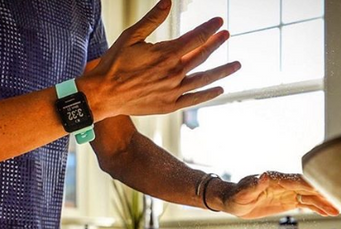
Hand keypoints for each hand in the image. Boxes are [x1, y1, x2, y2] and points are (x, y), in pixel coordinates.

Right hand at [78, 0, 240, 120]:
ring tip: (237, 65)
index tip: (218, 22)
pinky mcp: (169, 106)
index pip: (195, 38)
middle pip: (201, 56)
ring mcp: (173, 91)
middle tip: (226, 35)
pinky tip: (220, 89)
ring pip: (204, 79)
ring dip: (222, 71)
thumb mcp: (131, 36)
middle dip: (216, 43)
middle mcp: (174, 73)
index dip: (209, 28)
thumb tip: (168, 2)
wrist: (103, 95)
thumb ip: (152, 19)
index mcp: (166, 54)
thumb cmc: (114, 64)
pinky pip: (194, 100)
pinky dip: (208, 95)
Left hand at [216, 171, 339, 218]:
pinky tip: (328, 212)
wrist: (232, 202)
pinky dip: (316, 207)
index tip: (325, 189)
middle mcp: (284, 184)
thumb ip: (255, 185)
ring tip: (339, 210)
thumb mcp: (243, 193)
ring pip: (309, 196)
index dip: (311, 185)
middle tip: (339, 200)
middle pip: (308, 188)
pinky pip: (305, 203)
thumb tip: (264, 175)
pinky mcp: (287, 201)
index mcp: (275, 179)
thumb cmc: (235, 196)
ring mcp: (287, 192)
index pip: (297, 181)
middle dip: (323, 194)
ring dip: (323, 203)